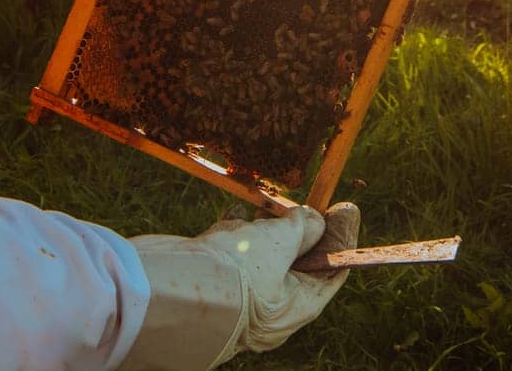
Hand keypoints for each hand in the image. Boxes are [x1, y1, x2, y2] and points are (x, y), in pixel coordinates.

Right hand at [123, 203, 359, 369]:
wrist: (165, 286)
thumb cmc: (231, 273)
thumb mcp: (278, 243)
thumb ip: (302, 229)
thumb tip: (314, 220)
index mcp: (294, 309)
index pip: (330, 275)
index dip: (340, 241)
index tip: (346, 209)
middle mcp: (269, 307)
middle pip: (297, 264)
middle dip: (301, 231)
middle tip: (310, 202)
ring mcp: (238, 292)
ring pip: (262, 255)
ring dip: (266, 228)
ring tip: (268, 207)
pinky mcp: (212, 277)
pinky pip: (232, 252)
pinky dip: (235, 232)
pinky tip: (234, 218)